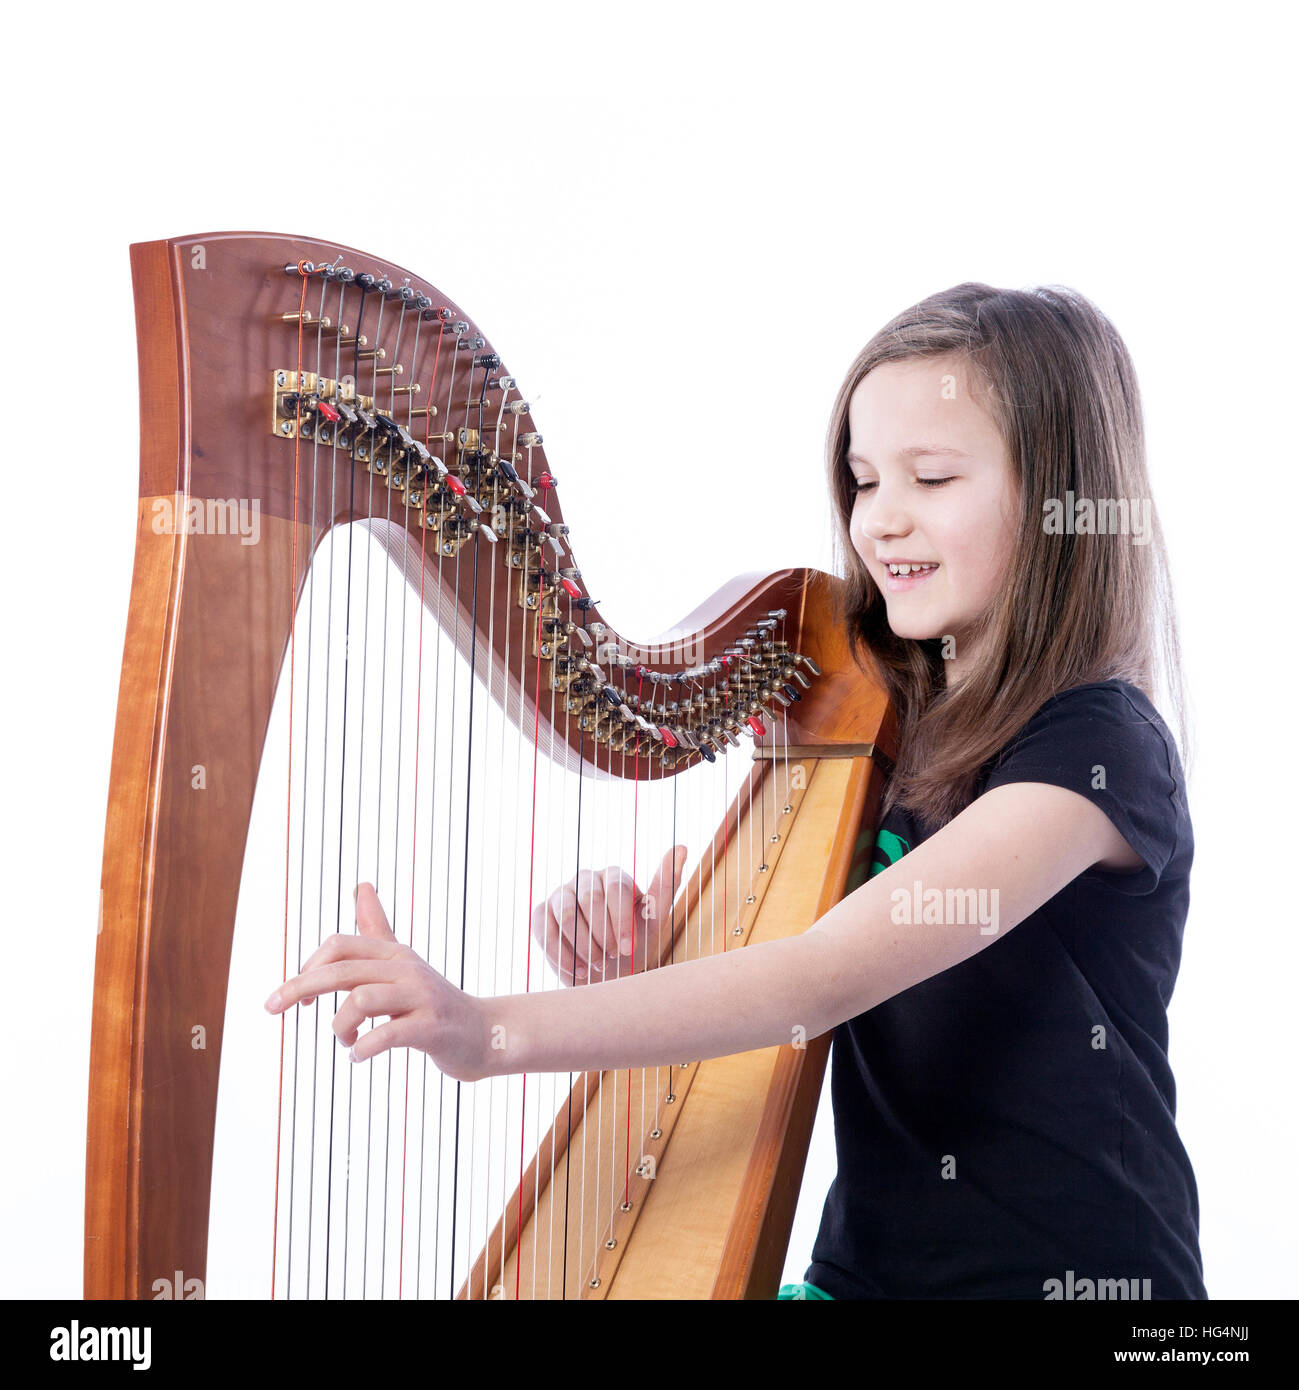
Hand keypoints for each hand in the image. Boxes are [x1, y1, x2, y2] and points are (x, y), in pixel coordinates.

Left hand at [264, 883, 488, 1081]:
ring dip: (339, 1026)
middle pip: (342, 969)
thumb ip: (378, 928)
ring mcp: (421, 997)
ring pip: (361, 1000)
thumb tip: (362, 885)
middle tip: (271, 1009)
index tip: (296, 999)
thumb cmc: (433, 1002)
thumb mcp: (402, 963)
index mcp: (394, 954)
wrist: (483, 1033)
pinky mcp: (432, 1028)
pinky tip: (357, 1056)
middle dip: (298, 988)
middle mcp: (406, 969)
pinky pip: (387, 1035)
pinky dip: (362, 1048)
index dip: (307, 968)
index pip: (339, 945)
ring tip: (345, 1041)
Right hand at [531, 845, 687, 985]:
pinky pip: (543, 928)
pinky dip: (560, 953)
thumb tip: (682, 846)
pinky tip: (576, 971)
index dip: (622, 921)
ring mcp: (560, 895)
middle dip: (602, 933)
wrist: (608, 974)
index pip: (616, 888)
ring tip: (596, 967)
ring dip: (582, 945)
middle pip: (590, 898)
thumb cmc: (633, 943)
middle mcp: (585, 879)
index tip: (628, 950)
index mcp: (614, 876)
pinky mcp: (541, 914)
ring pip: (566, 913)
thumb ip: (666, 884)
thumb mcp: (654, 918)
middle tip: (612, 958)